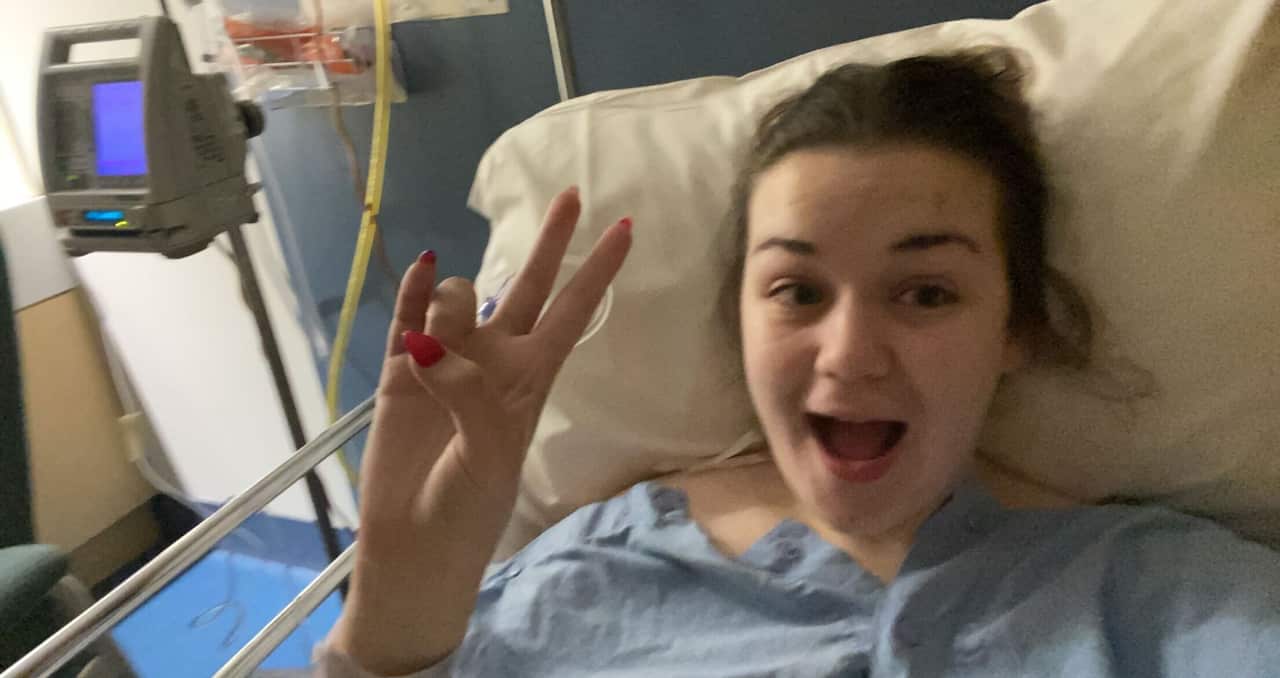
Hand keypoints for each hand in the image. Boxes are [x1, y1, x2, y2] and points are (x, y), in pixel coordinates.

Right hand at [334, 187, 631, 672]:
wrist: (412, 542)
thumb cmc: (468, 506)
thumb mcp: (490, 452)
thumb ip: (469, 392)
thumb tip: (429, 344)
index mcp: (531, 378)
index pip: (573, 312)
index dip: (598, 270)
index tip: (625, 227)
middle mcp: (495, 359)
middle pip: (529, 285)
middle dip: (549, 241)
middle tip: (571, 193)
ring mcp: (447, 360)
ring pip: (460, 297)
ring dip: (454, 301)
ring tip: (433, 351)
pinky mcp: (400, 370)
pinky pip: (407, 315)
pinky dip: (415, 288)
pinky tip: (424, 266)